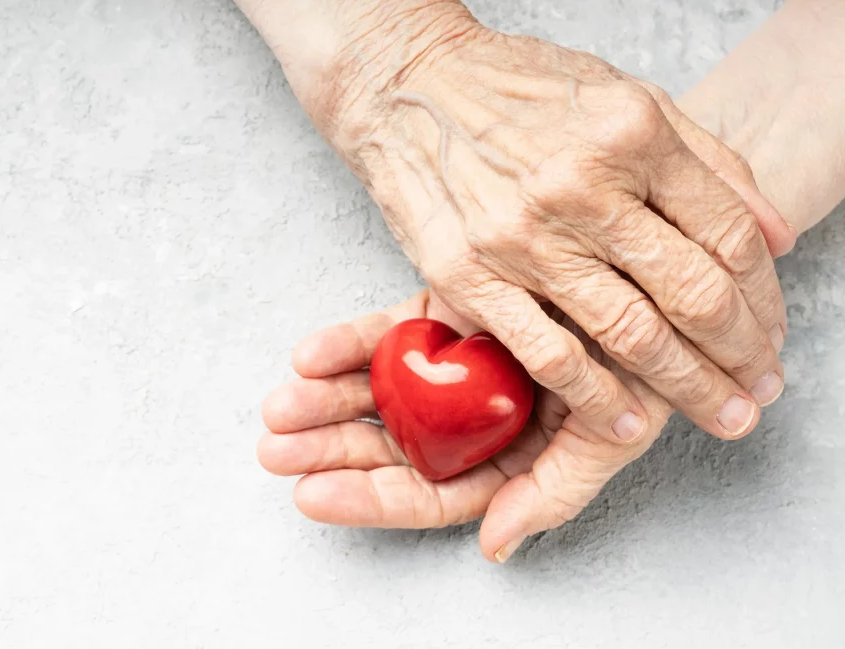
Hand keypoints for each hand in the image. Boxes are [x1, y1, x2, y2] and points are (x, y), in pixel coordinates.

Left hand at [259, 291, 672, 561]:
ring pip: (381, 394)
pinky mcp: (447, 315)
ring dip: (326, 401)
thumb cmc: (654, 355)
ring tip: (279, 407)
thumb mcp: (615, 428)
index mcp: (510, 456)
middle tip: (276, 446)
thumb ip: (557, 487)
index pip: (432, 491)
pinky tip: (312, 354)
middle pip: (392, 446)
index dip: (373, 499)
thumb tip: (495, 545)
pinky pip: (390, 336)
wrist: (662, 270)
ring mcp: (459, 367)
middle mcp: (479, 418)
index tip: (313, 497)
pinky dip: (350, 346)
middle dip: (331, 449)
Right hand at [310, 8, 793, 441]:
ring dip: (689, 387)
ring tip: (723, 414)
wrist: (407, 88)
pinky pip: (549, 355)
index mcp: (633, 134)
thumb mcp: (626, 96)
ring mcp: (522, 237)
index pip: (728, 235)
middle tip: (760, 391)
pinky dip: (598, 400)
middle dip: (740, 355)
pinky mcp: (470, 276)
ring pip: (631, 334)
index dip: (764, 298)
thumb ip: (708, 161)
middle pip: (692, 293)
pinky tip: (629, 424)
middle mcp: (582, 186)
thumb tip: (776, 235)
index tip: (770, 334)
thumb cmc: (516, 90)